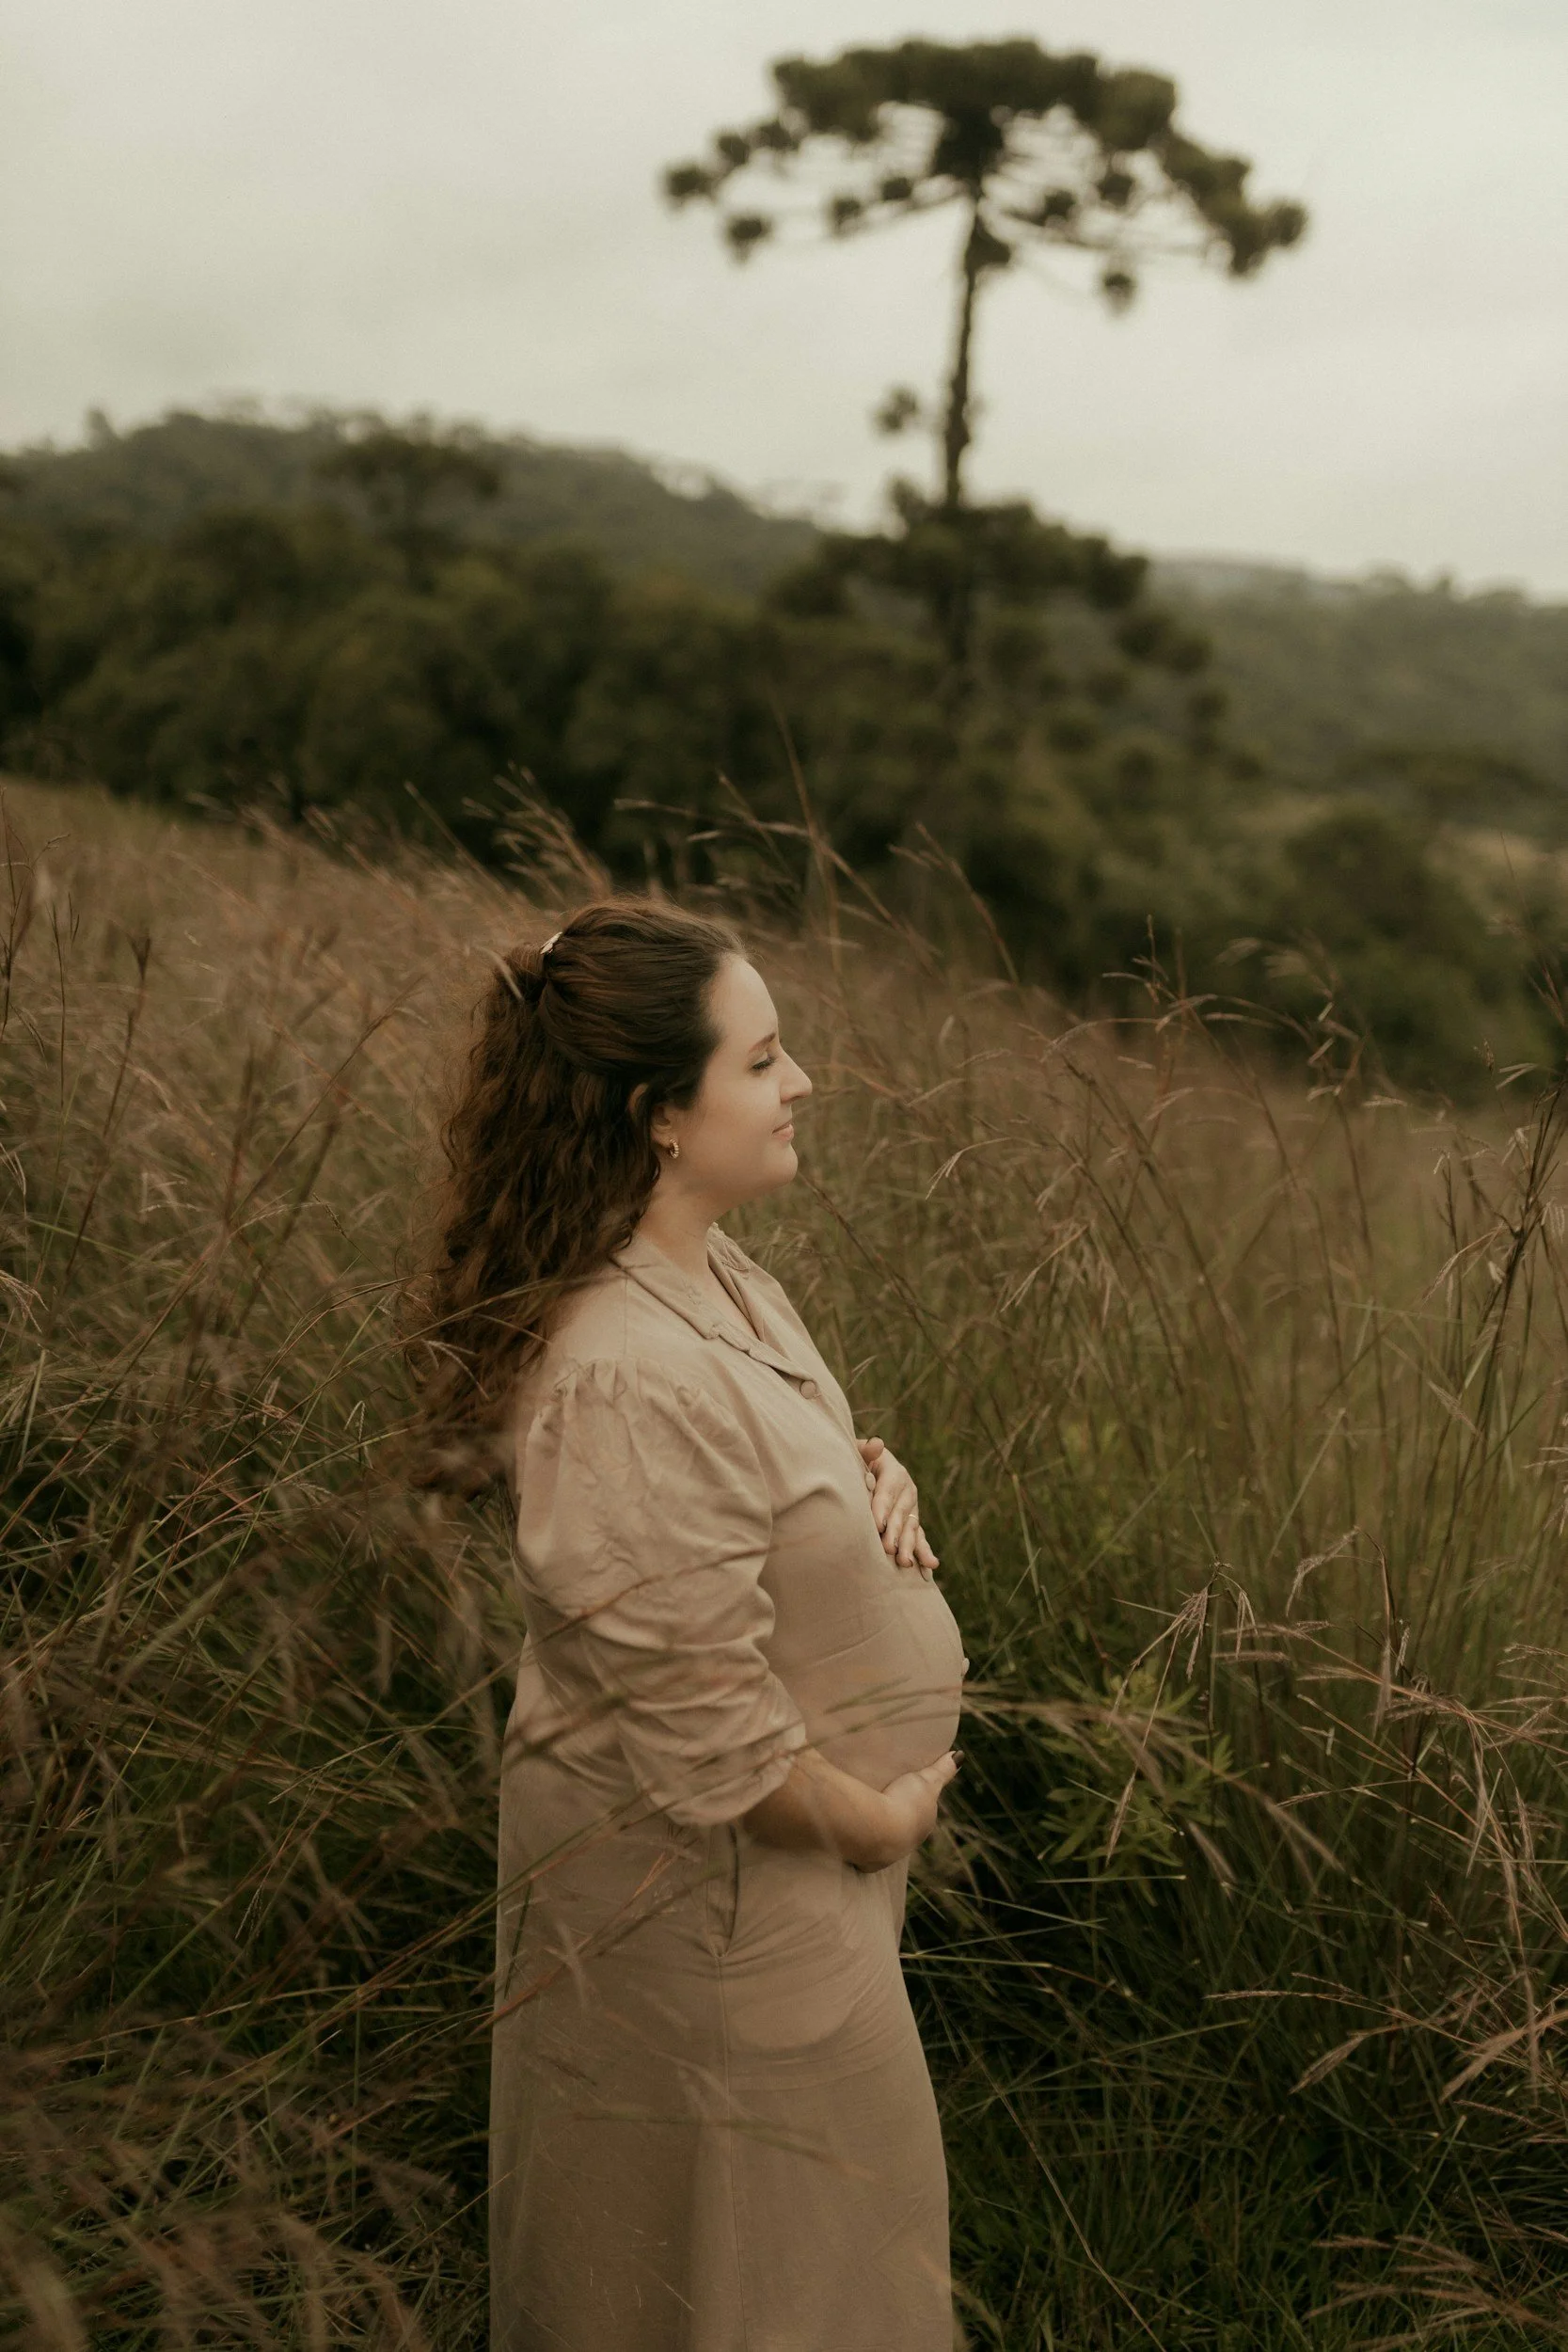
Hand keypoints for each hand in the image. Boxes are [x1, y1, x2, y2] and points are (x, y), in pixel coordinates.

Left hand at [856, 1436, 939, 1575]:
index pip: (887, 1492)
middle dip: (894, 1533)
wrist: (868, 1466)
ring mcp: (911, 1507)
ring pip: (911, 1529)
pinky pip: (920, 1538)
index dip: (882, 1508)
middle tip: (888, 1550)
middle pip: (900, 1514)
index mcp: (894, 1472)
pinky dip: (924, 1553)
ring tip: (906, 1563)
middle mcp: (907, 1490)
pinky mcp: (912, 1521)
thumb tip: (877, 1443)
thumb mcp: (860, 1452)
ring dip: (909, 1547)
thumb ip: (866, 1450)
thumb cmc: (859, 1460)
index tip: (876, 1526)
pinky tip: (929, 1568)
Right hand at [857, 1751, 959, 1870]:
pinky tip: (857, 1835)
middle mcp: (910, 1843)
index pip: (921, 1815)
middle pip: (904, 1829)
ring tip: (867, 1817)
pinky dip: (863, 1843)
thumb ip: (942, 1770)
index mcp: (924, 1824)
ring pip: (886, 1841)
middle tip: (883, 1802)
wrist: (878, 1830)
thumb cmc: (904, 1802)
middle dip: (896, 1819)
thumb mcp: (926, 1780)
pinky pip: (867, 1852)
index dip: (913, 1804)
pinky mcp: (869, 1862)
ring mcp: (889, 1855)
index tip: (904, 1795)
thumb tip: (961, 1755)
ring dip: (879, 1831)